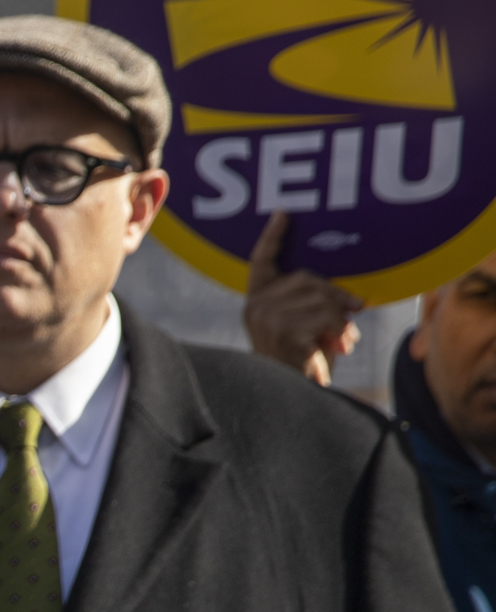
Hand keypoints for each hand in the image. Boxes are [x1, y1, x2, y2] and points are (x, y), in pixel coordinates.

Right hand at [245, 211, 362, 385]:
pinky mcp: (282, 332)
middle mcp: (255, 307)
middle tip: (355, 313)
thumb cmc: (299, 363)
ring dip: (341, 320)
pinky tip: (337, 348)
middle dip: (337, 296)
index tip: (283, 213)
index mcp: (257, 301)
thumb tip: (351, 300)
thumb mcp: (305, 327)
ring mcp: (266, 319)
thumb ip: (313, 306)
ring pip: (321, 298)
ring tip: (343, 341)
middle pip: (307, 278)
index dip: (272, 237)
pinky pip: (324, 317)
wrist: (288, 398)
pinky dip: (339, 332)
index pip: (261, 262)